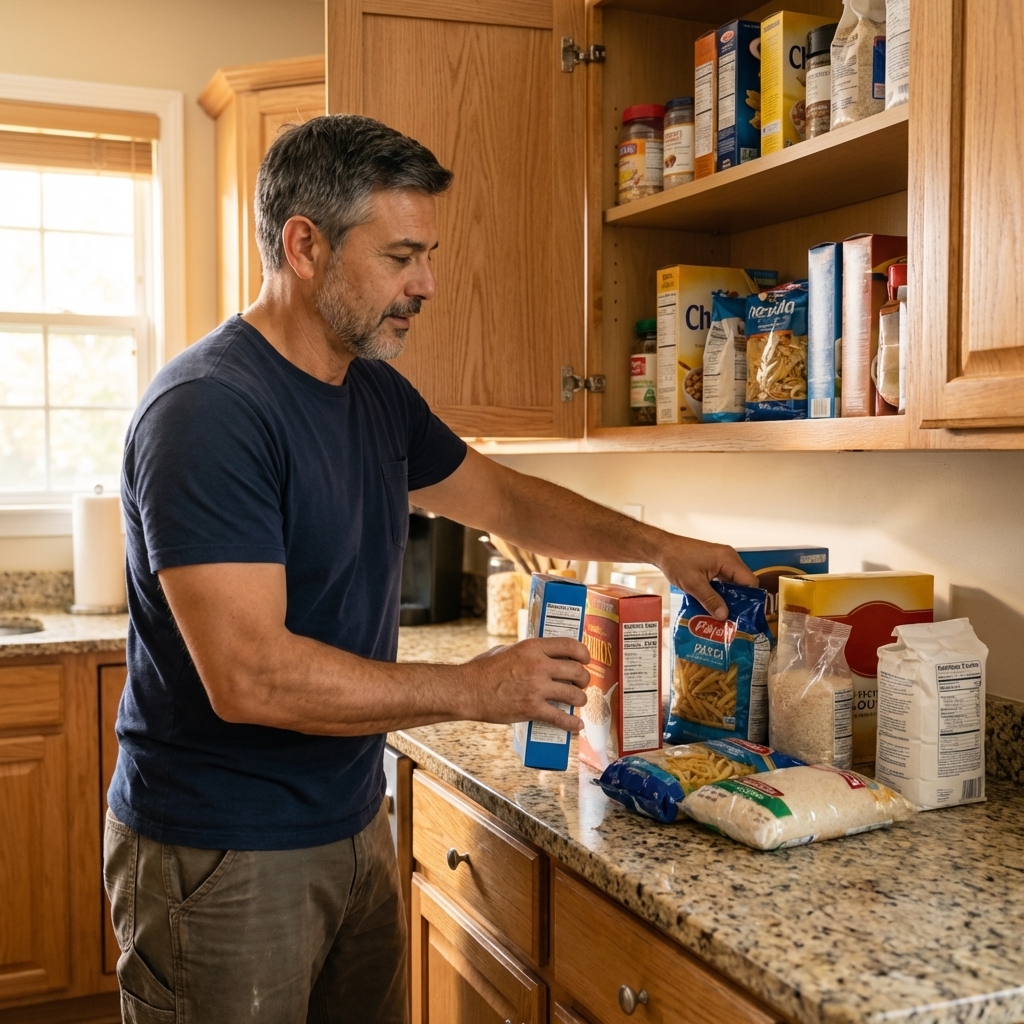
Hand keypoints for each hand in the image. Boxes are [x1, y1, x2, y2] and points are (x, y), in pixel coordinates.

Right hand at [461, 638, 589, 732]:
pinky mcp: (532, 709)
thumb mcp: (507, 650)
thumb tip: (541, 653)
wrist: (468, 690)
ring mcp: (536, 688)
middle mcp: (538, 666)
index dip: (583, 653)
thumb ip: (527, 651)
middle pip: (576, 671)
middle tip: (582, 683)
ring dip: (580, 700)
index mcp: (532, 648)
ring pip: (573, 694)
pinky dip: (572, 724)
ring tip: (579, 701)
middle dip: (584, 679)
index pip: (569, 645)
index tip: (585, 659)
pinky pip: (560, 717)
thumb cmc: (483, 670)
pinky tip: (576, 726)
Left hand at [657, 536, 758, 620]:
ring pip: (732, 583)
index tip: (746, 615)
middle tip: (735, 620)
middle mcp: (729, 558)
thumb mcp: (693, 584)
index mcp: (728, 559)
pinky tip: (715, 606)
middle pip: (743, 583)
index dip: (750, 599)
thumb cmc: (676, 560)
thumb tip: (724, 616)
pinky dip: (721, 592)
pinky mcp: (714, 564)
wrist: (662, 549)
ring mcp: (721, 561)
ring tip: (725, 616)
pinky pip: (723, 580)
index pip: (750, 581)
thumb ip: (710, 600)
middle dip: (739, 601)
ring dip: (728, 598)